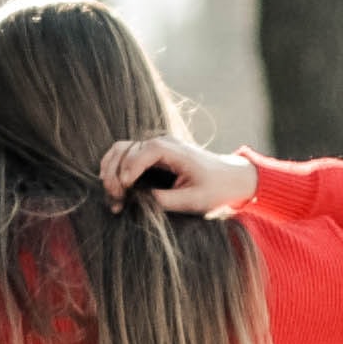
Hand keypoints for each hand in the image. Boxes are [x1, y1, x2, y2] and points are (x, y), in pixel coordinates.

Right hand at [96, 134, 255, 218]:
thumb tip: (138, 200)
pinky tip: (115, 189)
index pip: (141, 153)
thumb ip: (165, 200)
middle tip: (115, 200)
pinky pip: (125, 156)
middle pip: (124, 150)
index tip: (124, 192)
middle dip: (114, 175)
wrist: (231, 178)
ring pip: (120, 150)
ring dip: (110, 171)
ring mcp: (155, 147)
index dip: (128, 171)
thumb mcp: (194, 200)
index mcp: (173, 150)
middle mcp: (161, 143)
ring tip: (112, 196)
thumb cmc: (216, 189)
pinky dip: (115, 169)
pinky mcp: (152, 156)